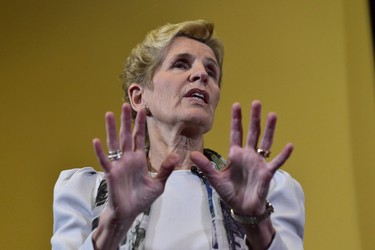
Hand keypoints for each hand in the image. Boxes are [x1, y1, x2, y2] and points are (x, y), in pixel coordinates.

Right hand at [93, 103, 177, 220]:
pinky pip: (105, 161)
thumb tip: (175, 155)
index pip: (139, 137)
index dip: (140, 124)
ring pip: (114, 143)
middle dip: (125, 120)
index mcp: (139, 159)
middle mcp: (128, 159)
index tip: (141, 110)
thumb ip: (166, 169)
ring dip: (111, 129)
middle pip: (126, 135)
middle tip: (125, 104)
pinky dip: (100, 152)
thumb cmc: (142, 198)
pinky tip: (96, 141)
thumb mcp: (158, 183)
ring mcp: (118, 165)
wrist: (129, 213)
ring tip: (109, 114)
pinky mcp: (111, 174)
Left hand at [191, 100, 292, 214]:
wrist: (243, 208)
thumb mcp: (215, 179)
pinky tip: (289, 145)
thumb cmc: (229, 193)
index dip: (236, 119)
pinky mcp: (267, 173)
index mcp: (235, 154)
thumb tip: (192, 154)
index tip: (237, 104)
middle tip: (256, 102)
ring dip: (269, 129)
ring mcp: (259, 162)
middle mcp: (248, 155)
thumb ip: (205, 166)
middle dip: (253, 118)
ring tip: (272, 115)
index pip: (236, 133)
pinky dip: (283, 155)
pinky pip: (276, 162)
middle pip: (252, 132)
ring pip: (266, 142)